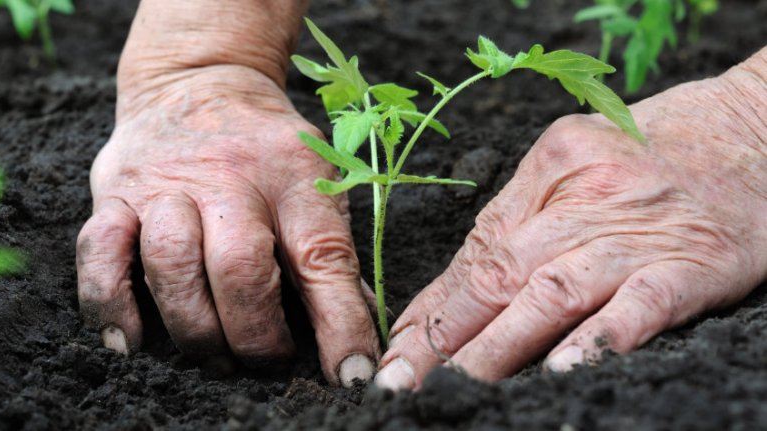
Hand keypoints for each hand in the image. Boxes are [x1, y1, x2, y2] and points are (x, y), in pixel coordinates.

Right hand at [76, 64, 379, 386]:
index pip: (324, 257)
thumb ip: (331, 253)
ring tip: (215, 356)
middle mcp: (229, 178)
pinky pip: (100, 252)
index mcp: (294, 177)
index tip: (351, 374)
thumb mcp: (315, 180)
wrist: (200, 81)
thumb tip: (356, 333)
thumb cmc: (267, 149)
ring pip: (171, 264)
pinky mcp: (115, 193)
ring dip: (195, 327)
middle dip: (255, 333)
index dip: (340, 323)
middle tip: (266, 360)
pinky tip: (132, 342)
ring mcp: (165, 185)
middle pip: (239, 268)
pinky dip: (111, 305)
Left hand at [375, 53, 766, 389]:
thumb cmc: (656, 153)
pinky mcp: (691, 263)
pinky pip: (638, 305)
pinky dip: (597, 339)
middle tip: (403, 381)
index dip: (433, 306)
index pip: (476, 249)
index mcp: (549, 167)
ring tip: (458, 387)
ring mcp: (636, 231)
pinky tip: (561, 370)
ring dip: (499, 346)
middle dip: (445, 336)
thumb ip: (521, 222)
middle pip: (500, 272)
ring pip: (552, 291)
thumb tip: (454, 295)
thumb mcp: (578, 165)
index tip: (399, 349)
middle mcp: (584, 196)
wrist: (756, 130)